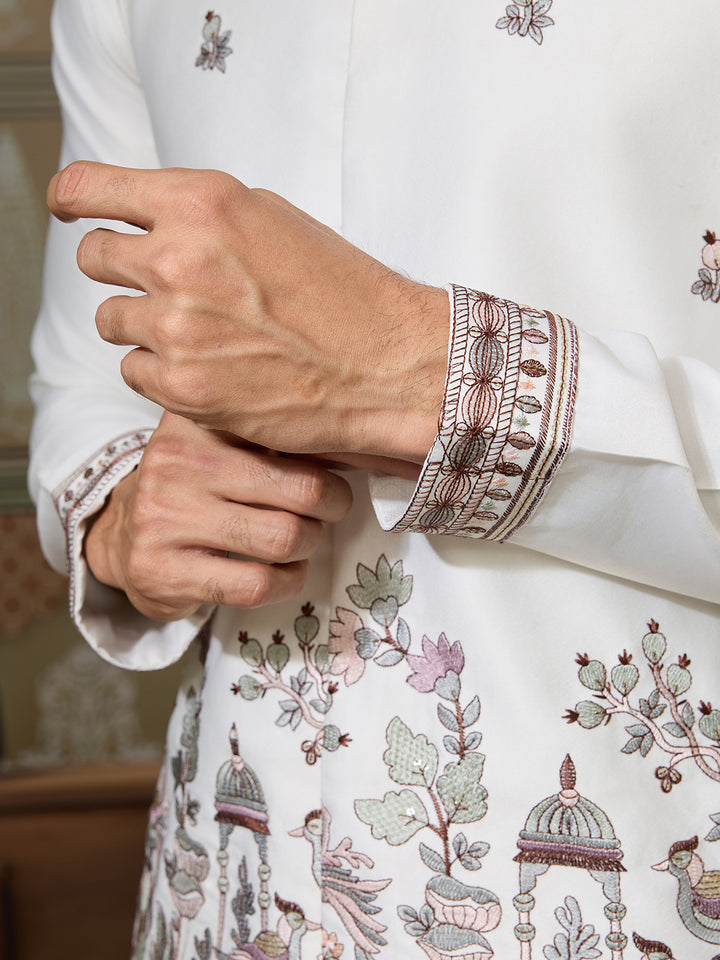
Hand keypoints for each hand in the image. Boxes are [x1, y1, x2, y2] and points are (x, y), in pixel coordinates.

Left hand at [47, 161, 448, 462]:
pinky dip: (160, 370)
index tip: (73, 208)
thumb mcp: (273, 219)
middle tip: (160, 284)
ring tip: (198, 333)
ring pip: (110, 319)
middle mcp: (179, 260)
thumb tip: (149, 218)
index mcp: (201, 204)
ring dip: (142, 323)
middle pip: (94, 256)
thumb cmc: (343, 293)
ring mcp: (176, 328)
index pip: (90, 188)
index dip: (74, 199)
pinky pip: (133, 371)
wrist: (386, 365)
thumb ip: (201, 215)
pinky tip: (206, 367)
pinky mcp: (181, 387)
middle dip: (121, 268)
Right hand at [84, 412, 352, 620]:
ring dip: (310, 545)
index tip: (342, 461)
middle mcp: (175, 462)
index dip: (330, 451)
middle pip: (302, 489)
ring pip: (283, 538)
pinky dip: (287, 582)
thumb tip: (357, 439)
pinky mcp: (161, 571)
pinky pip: (256, 584)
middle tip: (331, 508)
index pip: (287, 430)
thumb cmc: (197, 486)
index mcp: (196, 420)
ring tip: (305, 540)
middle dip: (332, 505)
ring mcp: (163, 518)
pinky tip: (286, 572)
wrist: (126, 539)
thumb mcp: (221, 440)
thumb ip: (273, 430)